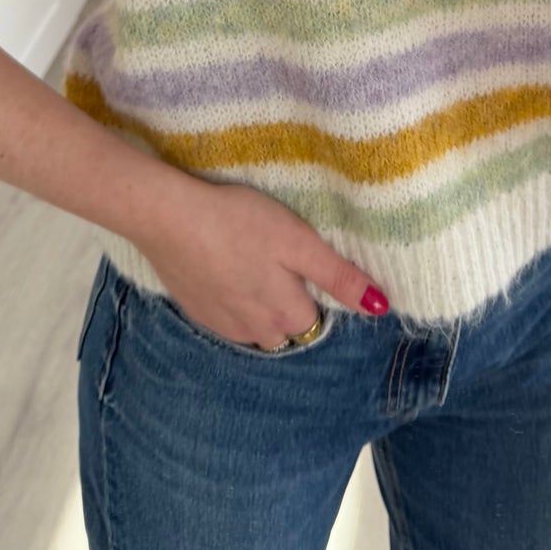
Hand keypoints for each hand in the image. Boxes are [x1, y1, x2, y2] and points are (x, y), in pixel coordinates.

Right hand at [131, 173, 389, 348]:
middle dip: (290, 305)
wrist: (169, 218)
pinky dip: (233, 302)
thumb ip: (338, 276)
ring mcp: (222, 325)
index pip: (315, 320)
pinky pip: (228, 320)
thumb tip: (381, 307)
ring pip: (257, 329)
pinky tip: (226, 271)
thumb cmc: (239, 221)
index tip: (305, 265)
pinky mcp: (197, 313)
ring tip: (253, 264)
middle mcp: (255, 332)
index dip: (315, 293)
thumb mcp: (297, 241)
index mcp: (285, 314)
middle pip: (286, 329)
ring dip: (262, 308)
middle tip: (279, 261)